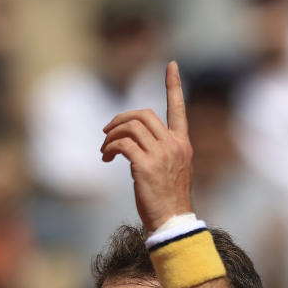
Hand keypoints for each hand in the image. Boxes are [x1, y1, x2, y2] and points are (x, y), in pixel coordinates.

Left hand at [100, 61, 192, 231]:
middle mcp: (174, 145)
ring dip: (111, 135)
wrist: (171, 223)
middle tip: (107, 132)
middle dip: (121, 119)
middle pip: (144, 115)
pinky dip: (110, 147)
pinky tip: (107, 158)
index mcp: (182, 144)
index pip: (179, 109)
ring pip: (130, 128)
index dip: (174, 85)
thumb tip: (131, 144)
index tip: (171, 64)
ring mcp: (161, 155)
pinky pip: (122, 145)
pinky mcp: (145, 167)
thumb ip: (159, 152)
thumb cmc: (168, 200)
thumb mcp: (171, 170)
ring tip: (105, 150)